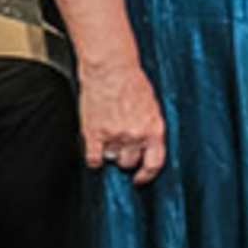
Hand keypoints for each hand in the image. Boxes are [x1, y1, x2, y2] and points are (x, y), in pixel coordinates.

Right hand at [81, 62, 167, 183]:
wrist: (110, 68)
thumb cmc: (132, 82)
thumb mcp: (152, 106)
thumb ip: (150, 127)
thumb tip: (148, 145)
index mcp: (154, 129)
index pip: (154, 163)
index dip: (147, 175)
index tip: (140, 179)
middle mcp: (135, 136)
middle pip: (129, 163)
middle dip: (126, 158)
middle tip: (121, 146)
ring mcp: (114, 136)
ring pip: (111, 159)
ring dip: (109, 152)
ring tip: (108, 136)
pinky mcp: (94, 133)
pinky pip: (92, 158)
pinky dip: (92, 156)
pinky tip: (93, 146)